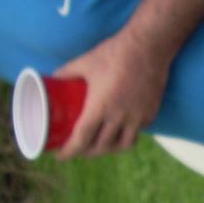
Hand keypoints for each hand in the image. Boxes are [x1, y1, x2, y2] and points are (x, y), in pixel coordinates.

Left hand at [52, 33, 168, 158]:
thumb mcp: (85, 62)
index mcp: (100, 108)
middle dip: (86, 152)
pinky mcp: (150, 113)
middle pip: (101, 147)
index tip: (60, 156)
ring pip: (122, 145)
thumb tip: (53, 78)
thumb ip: (66, 72)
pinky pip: (136, 132)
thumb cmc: (114, 53)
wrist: (149, 46)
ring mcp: (137, 117)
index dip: (69, 151)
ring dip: (109, 149)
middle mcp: (120, 117)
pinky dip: (126, 136)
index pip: (81, 139)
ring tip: (100, 146)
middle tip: (77, 149)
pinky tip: (121, 132)